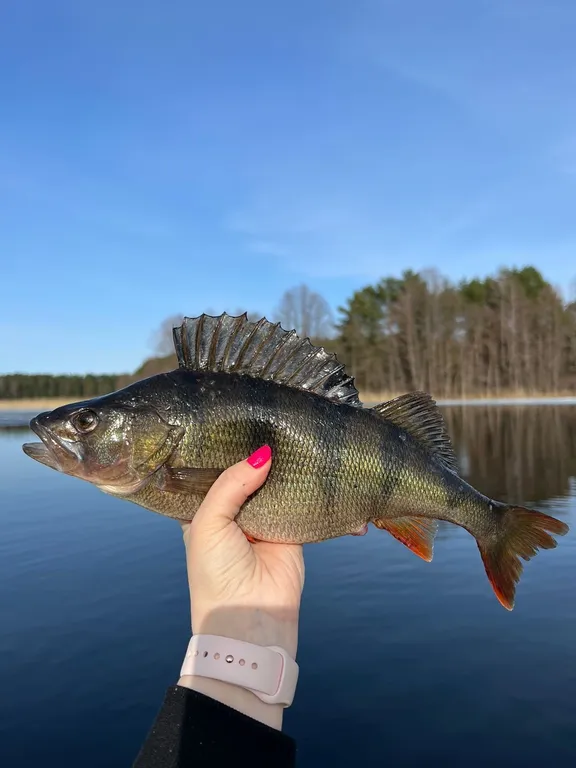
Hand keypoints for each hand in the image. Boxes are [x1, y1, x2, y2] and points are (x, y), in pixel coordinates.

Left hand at [178, 446, 304, 727]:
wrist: (251, 621)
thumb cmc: (215, 574)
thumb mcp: (208, 523)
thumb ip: (231, 483)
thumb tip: (263, 454)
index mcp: (206, 511)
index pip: (217, 471)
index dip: (227, 449)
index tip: (241, 418)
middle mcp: (235, 514)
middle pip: (251, 475)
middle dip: (262, 454)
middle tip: (278, 420)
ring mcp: (265, 522)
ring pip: (279, 486)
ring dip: (290, 469)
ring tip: (302, 437)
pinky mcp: (293, 531)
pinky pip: (304, 505)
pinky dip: (315, 494)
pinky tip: (324, 472)